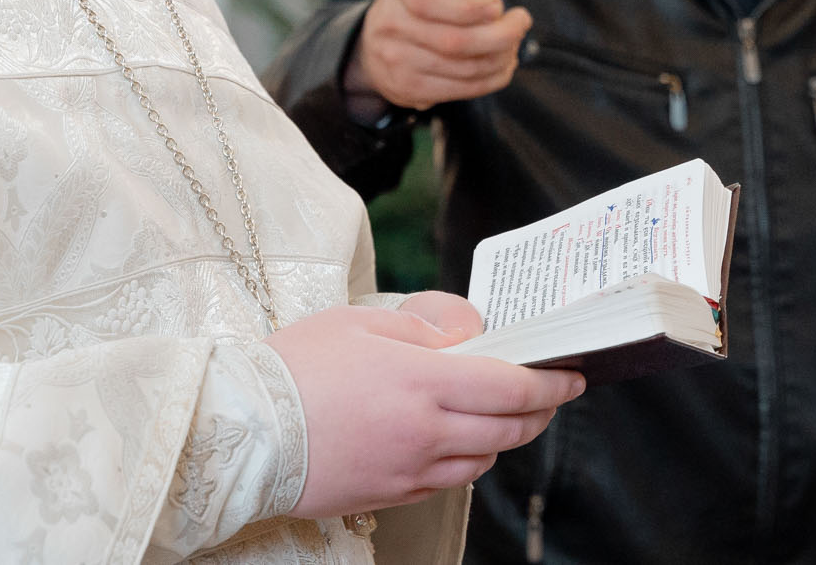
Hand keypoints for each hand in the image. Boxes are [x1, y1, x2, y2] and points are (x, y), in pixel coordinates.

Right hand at [270, 301, 581, 517]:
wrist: (242, 429)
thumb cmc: (296, 366)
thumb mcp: (362, 321)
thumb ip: (425, 328)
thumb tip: (471, 337)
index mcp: (423, 381)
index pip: (510, 388)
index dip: (551, 383)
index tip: (572, 375)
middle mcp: (425, 431)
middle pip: (509, 430)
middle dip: (539, 412)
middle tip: (549, 394)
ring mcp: (409, 470)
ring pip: (483, 460)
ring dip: (503, 438)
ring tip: (500, 415)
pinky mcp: (390, 494)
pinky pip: (448, 481)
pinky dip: (465, 461)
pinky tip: (455, 442)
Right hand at [344, 0, 530, 112]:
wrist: (374, 40)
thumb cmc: (418, 0)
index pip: (429, 0)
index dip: (471, 7)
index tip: (498, 4)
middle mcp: (392, 24)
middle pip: (455, 41)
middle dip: (501, 35)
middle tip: (520, 23)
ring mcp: (397, 61)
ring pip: (464, 69)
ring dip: (500, 58)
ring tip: (513, 45)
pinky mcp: (409, 89)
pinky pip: (460, 90)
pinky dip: (491, 80)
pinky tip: (502, 65)